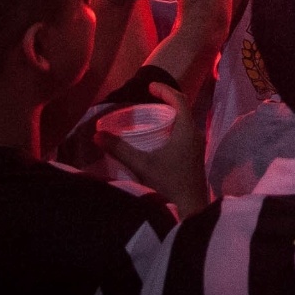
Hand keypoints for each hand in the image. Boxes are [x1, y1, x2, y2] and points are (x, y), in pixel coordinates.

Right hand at [95, 82, 210, 216]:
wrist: (190, 209)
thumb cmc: (169, 184)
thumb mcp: (142, 165)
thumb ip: (120, 149)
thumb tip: (97, 134)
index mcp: (187, 130)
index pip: (179, 100)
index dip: (165, 90)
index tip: (149, 85)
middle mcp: (196, 135)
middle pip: (183, 109)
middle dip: (167, 101)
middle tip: (148, 99)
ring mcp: (197, 147)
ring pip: (185, 123)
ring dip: (170, 116)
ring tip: (151, 116)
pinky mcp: (194, 158)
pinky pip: (185, 133)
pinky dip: (173, 128)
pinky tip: (159, 139)